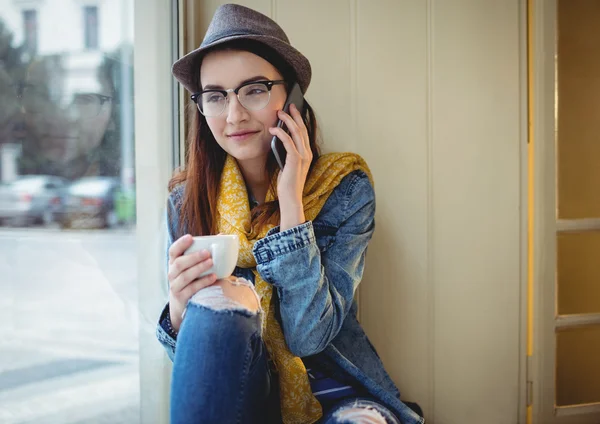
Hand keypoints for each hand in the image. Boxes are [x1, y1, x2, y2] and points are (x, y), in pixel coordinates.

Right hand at [167, 234, 216, 331]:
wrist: (183, 304)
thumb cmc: (192, 279)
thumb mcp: (194, 266)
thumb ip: (204, 252)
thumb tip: (221, 236)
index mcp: (174, 262)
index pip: (173, 251)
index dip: (180, 244)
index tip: (190, 237)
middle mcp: (172, 274)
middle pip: (179, 263)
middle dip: (193, 257)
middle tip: (207, 252)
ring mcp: (175, 286)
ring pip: (184, 276)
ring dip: (198, 268)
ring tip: (211, 262)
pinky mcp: (181, 297)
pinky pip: (191, 289)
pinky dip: (203, 282)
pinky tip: (213, 277)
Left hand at [268, 104, 311, 229]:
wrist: (290, 198)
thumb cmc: (287, 183)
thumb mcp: (287, 164)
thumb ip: (287, 152)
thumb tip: (279, 138)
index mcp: (307, 154)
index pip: (304, 132)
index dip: (299, 119)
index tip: (293, 109)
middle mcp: (307, 153)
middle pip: (302, 129)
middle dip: (295, 115)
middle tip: (288, 105)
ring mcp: (302, 156)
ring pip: (296, 133)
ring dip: (287, 121)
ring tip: (279, 113)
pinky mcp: (295, 160)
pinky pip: (288, 142)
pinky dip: (281, 133)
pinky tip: (273, 129)